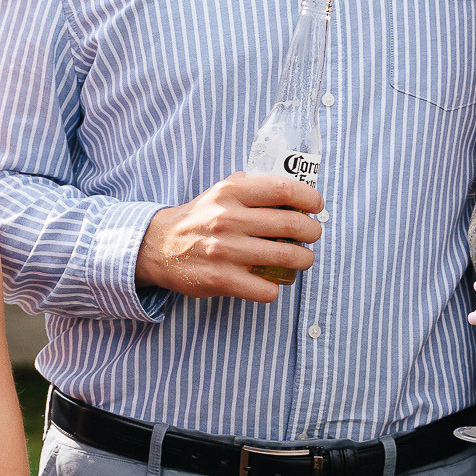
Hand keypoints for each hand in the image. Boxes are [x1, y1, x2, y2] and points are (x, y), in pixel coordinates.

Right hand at [136, 174, 323, 301]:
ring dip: (304, 260)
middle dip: (313, 232)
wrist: (158, 246)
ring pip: (286, 258)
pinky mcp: (221, 280)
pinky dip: (275, 288)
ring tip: (302, 259)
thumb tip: (294, 187)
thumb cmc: (199, 218)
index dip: (310, 198)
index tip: (316, 206)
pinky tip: (270, 281)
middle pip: (292, 226)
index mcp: (230, 192)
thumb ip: (252, 185)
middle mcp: (228, 219)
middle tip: (313, 235)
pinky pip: (267, 290)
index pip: (283, 189)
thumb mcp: (220, 191)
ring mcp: (225, 251)